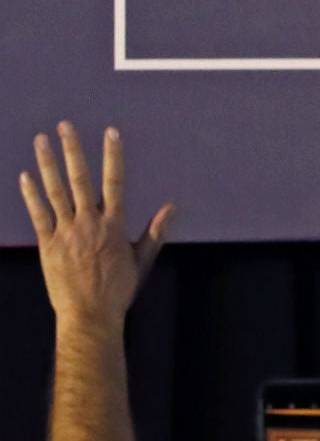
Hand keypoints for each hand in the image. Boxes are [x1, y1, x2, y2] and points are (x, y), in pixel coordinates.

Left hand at [19, 124, 173, 328]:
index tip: (111, 132)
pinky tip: (25, 175)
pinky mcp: (48, 245)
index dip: (113, 155)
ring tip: (41, 140)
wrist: (90, 315)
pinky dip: (31, 194)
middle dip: (73, 150)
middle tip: (65, 125)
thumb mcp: (142, 260)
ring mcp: (66, 233)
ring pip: (55, 191)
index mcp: (114, 226)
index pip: (115, 182)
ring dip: (47, 164)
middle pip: (80, 179)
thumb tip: (173, 207)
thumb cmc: (119, 290)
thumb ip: (155, 230)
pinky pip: (38, 214)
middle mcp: (89, 224)